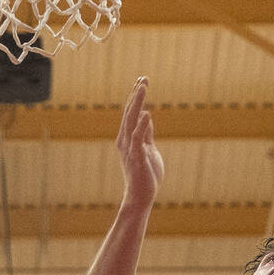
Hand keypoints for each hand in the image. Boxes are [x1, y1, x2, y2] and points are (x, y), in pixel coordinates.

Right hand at [117, 77, 163, 209]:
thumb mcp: (148, 149)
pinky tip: (147, 114)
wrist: (141, 196)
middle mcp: (125, 140)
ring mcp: (130, 148)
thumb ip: (146, 134)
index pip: (131, 112)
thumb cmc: (146, 174)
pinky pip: (138, 138)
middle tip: (143, 78)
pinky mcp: (136, 157)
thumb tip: (147, 117)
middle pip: (129, 112)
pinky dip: (142, 125)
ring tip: (143, 88)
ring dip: (137, 103)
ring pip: (131, 120)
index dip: (136, 96)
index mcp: (128, 137)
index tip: (142, 80)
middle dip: (136, 94)